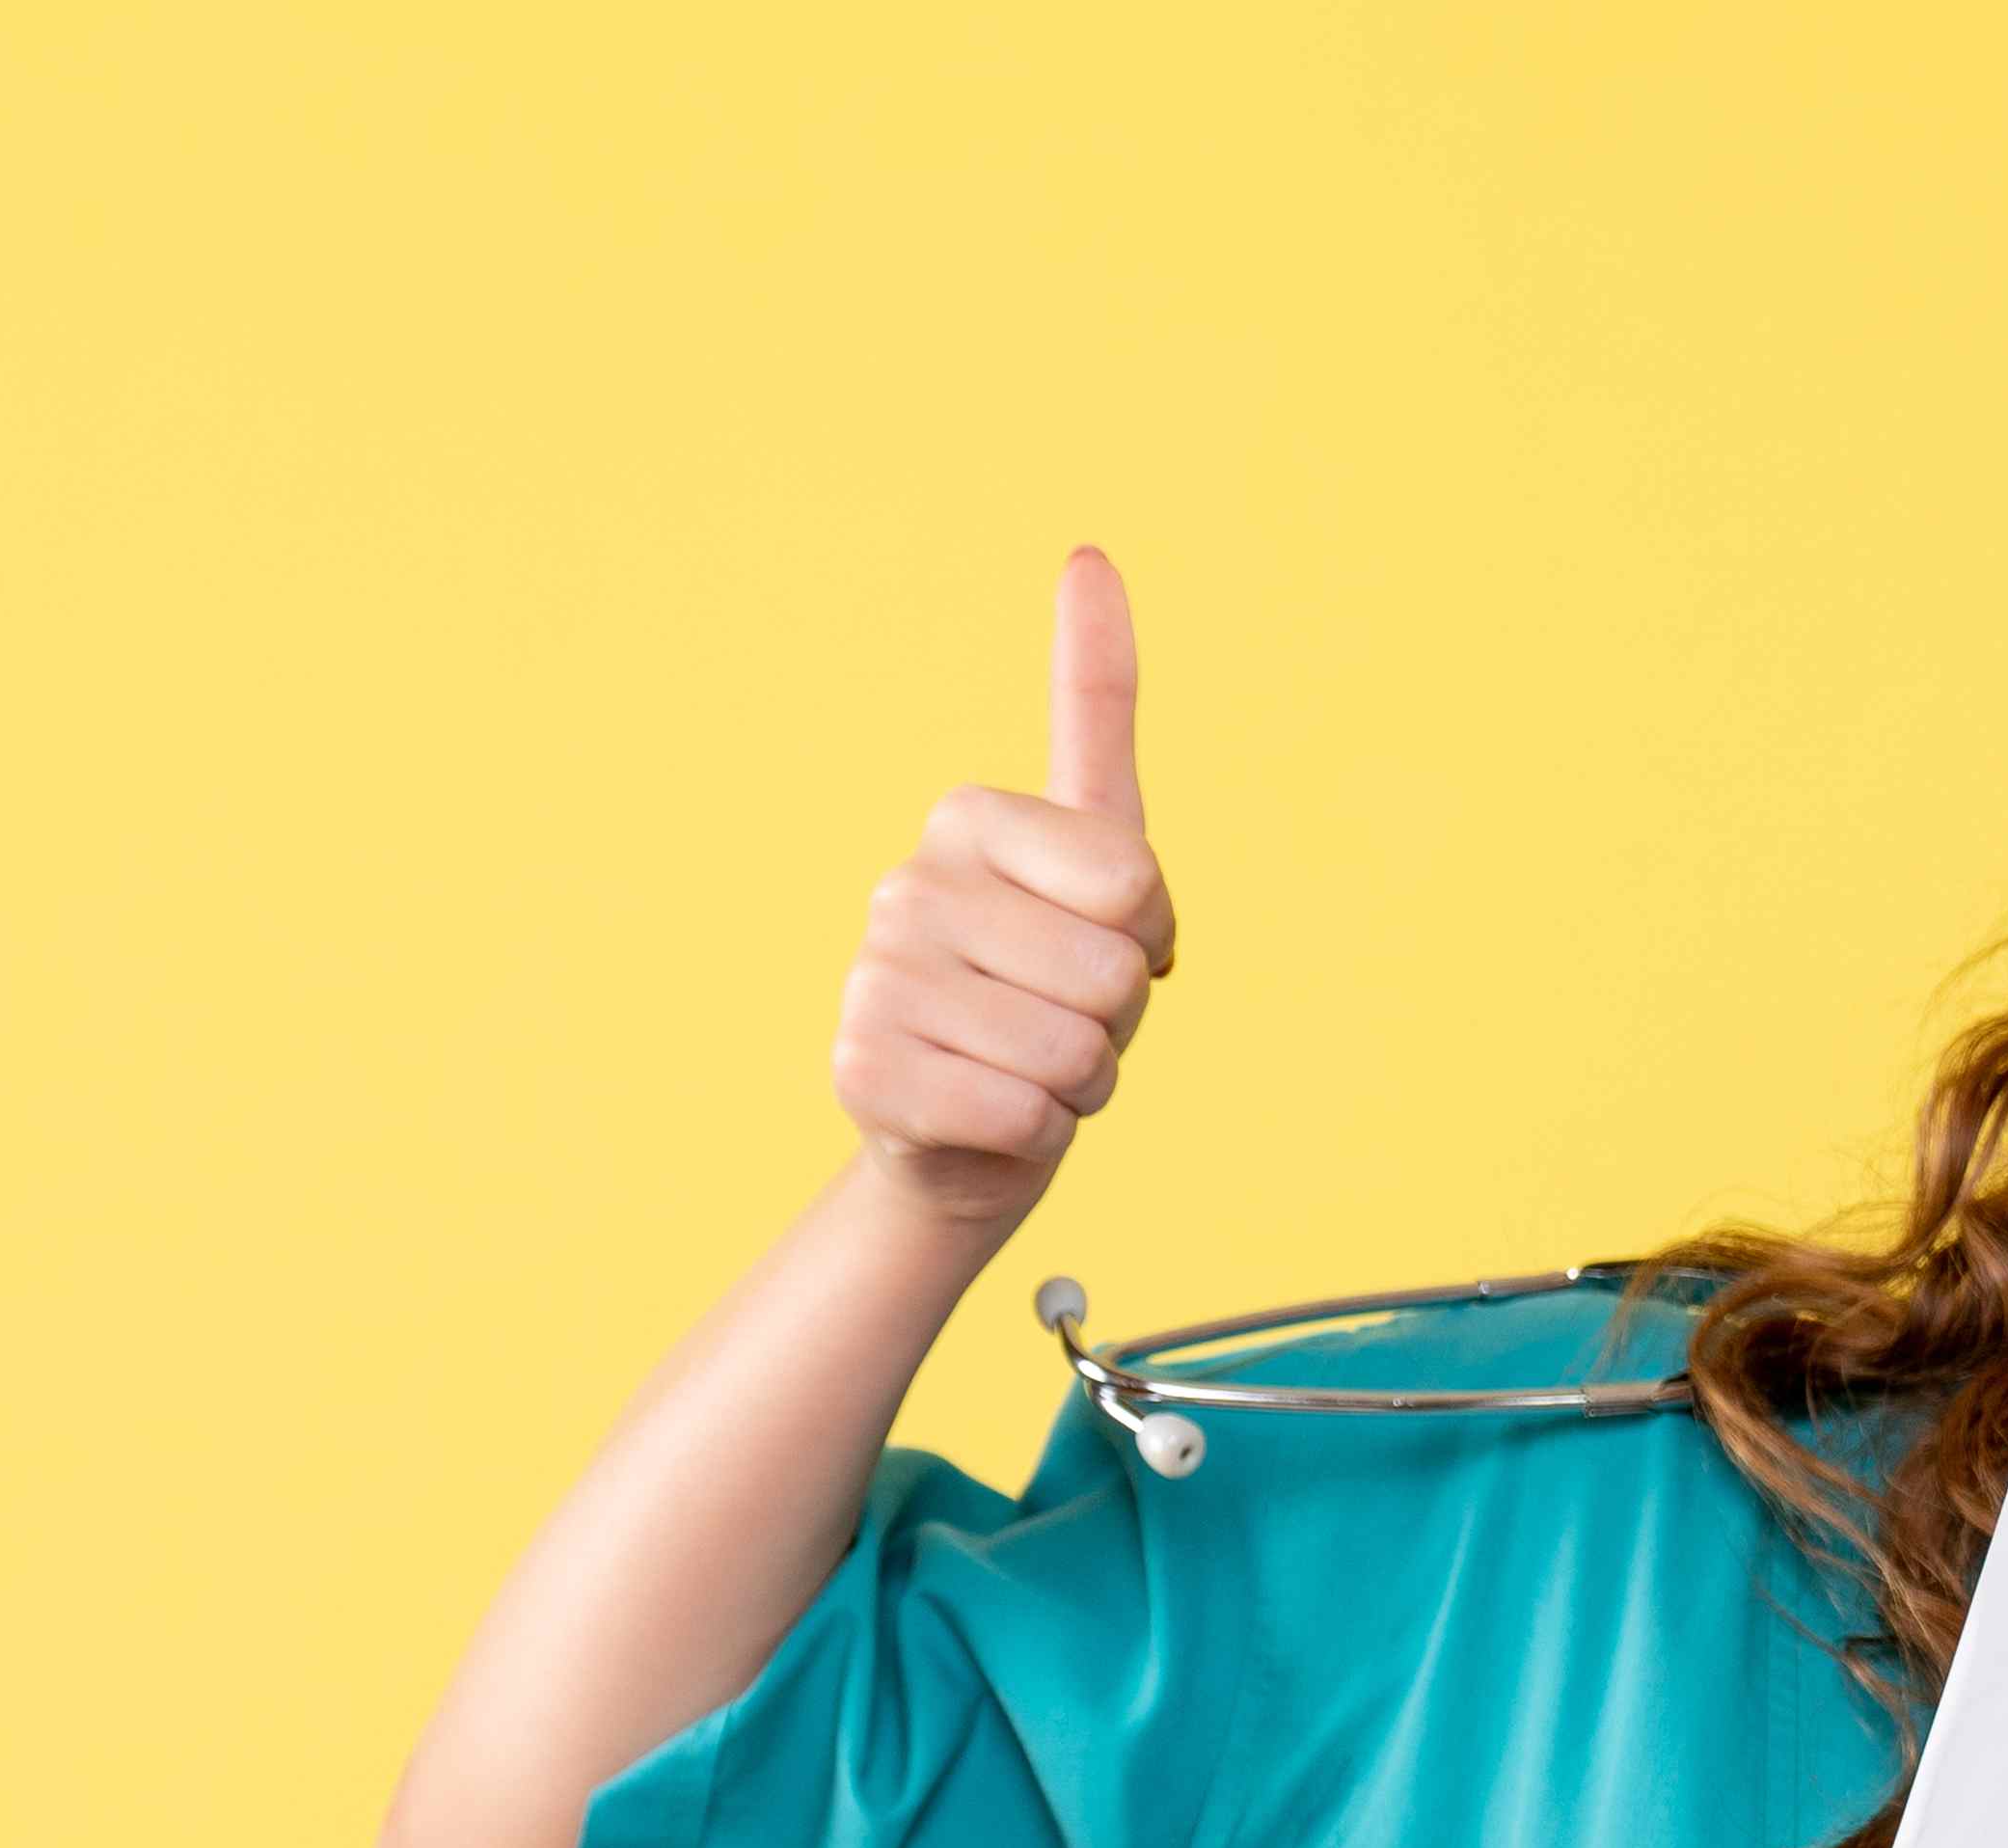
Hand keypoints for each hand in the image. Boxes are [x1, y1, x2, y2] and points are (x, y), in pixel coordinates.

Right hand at [828, 544, 1179, 1229]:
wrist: (970, 1128)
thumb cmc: (1050, 984)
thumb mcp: (1101, 853)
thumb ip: (1094, 707)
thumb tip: (1087, 552)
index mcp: (969, 817)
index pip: (1134, 886)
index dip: (1148, 942)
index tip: (1103, 944)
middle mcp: (908, 884)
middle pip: (1110, 975)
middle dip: (1116, 1027)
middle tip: (1061, 1027)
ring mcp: (874, 977)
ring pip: (1069, 1053)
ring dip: (1078, 1086)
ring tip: (1029, 1073)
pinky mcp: (859, 1073)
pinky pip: (1017, 1116)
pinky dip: (1032, 1137)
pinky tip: (987, 1120)